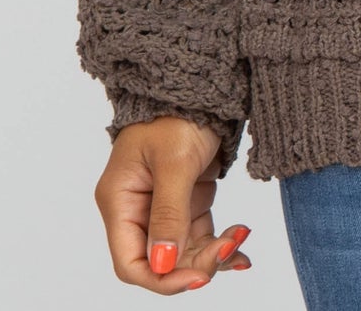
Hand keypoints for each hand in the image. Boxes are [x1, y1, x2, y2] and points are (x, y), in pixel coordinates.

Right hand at [93, 116, 253, 290]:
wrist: (200, 83)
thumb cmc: (177, 112)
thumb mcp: (175, 162)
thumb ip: (169, 214)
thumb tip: (163, 264)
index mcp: (120, 200)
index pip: (130, 262)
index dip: (162, 277)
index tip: (198, 276)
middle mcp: (136, 209)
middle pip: (160, 261)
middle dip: (195, 263)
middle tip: (230, 249)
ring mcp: (161, 206)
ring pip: (183, 252)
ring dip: (212, 255)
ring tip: (240, 242)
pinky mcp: (185, 200)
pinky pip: (198, 236)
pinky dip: (218, 243)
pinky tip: (239, 245)